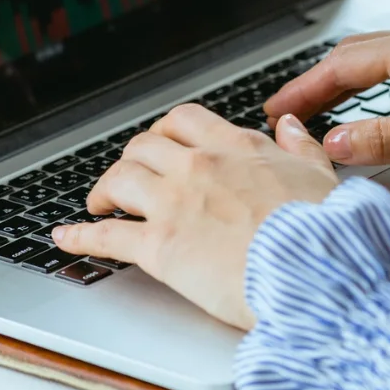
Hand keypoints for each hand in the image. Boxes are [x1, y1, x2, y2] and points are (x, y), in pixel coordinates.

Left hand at [52, 106, 337, 329]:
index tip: (162, 144)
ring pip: (119, 179)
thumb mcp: (320, 175)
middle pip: (144, 146)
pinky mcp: (159, 246)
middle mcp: (199, 166)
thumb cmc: (322, 229)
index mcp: (237, 148)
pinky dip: (80, 235)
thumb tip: (292, 126)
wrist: (313, 268)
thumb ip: (300, 147)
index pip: (185, 121)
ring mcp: (174, 203)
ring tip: (98, 204)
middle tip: (128, 177)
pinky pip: (105, 235)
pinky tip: (67, 237)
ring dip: (102, 190)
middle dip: (131, 160)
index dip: (165, 132)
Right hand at [264, 23, 389, 174]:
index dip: (305, 90)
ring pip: (388, 55)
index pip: (345, 65)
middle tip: (290, 112)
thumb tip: (335, 144)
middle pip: (361, 54)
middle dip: (320, 82)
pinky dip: (383, 78)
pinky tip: (388, 98)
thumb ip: (388, 141)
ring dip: (351, 79)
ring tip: (327, 106)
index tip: (277, 111)